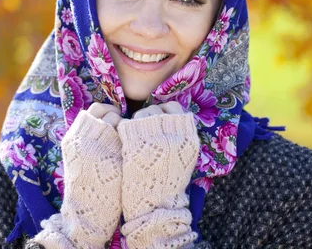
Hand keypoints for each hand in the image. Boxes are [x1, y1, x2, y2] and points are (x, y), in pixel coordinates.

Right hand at [33, 104, 122, 247]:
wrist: (88, 207)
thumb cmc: (87, 183)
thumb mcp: (79, 155)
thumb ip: (88, 137)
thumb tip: (103, 121)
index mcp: (75, 136)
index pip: (92, 110)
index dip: (105, 111)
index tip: (113, 116)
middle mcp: (85, 136)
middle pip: (103, 110)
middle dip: (115, 114)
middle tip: (122, 122)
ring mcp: (99, 142)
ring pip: (115, 119)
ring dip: (124, 123)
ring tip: (129, 135)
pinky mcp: (112, 152)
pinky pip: (125, 133)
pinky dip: (133, 135)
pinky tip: (136, 144)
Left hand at [118, 103, 199, 247]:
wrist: (156, 204)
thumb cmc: (169, 182)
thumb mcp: (183, 155)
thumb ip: (179, 134)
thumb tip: (170, 116)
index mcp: (186, 135)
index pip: (175, 107)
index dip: (164, 111)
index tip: (159, 118)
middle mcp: (171, 132)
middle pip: (156, 109)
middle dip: (149, 117)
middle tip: (144, 130)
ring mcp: (152, 135)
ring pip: (140, 115)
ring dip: (135, 123)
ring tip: (135, 139)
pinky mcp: (133, 140)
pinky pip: (126, 124)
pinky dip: (124, 131)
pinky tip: (126, 143)